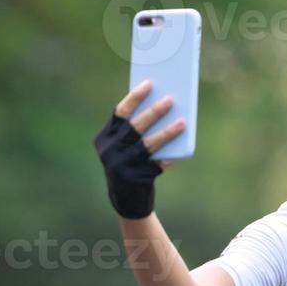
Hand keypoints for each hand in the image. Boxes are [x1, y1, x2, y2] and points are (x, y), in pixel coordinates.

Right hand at [93, 80, 185, 217]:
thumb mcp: (125, 147)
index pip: (120, 113)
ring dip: (167, 132)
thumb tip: (162, 105)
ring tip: (182, 122)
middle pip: (134, 127)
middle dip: (153, 112)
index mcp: (104, 139)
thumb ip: (136, 130)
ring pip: (148, 144)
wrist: (126, 202)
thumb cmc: (129, 164)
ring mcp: (122, 166)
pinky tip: (182, 149)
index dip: (134, 97)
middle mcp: (110, 151)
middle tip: (170, 99)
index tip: (149, 84)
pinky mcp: (136, 178)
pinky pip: (157, 163)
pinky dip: (170, 155)